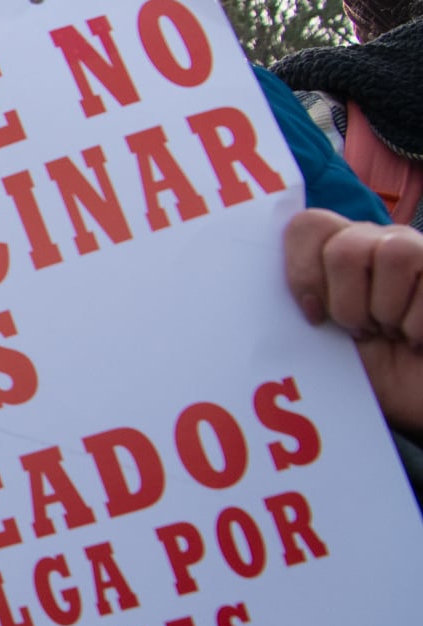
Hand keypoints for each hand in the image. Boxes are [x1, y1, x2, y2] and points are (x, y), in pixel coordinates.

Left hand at [285, 209, 422, 433]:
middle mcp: (376, 243)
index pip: (306, 226)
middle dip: (346, 302)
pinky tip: (419, 337)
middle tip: (360, 332)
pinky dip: (417, 322)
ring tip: (392, 332)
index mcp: (336, 255)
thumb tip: (222, 302)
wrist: (419, 399)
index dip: (303, 272)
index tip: (311, 315)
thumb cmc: (369, 374)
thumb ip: (288, 316)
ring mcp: (416, 252)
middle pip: (344, 245)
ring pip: (389, 252)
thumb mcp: (317, 347)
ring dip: (384, 309)